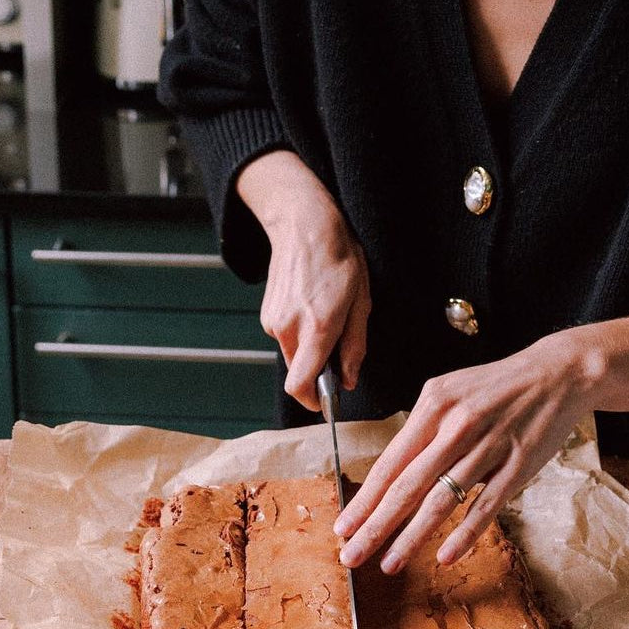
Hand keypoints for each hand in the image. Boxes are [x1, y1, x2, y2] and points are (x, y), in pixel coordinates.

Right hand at [238, 150, 370, 410]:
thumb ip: (355, 346)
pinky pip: (286, 338)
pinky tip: (311, 306)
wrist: (304, 225)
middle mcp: (289, 328)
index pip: (300, 385)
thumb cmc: (339, 259)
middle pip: (299, 373)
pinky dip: (300, 334)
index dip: (313, 401)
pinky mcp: (267, 315)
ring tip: (326, 315)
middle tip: (338, 344)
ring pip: (293, 355)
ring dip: (310, 349)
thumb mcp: (362, 301)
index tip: (326, 403)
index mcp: (317, 326)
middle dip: (318, 370)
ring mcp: (273, 321)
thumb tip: (348, 379)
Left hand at [333, 332, 596, 572]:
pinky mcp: (518, 464)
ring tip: (390, 563)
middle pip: (408, 485)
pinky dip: (464, 533)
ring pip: (442, 500)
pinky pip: (485, 505)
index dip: (365, 498)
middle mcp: (457, 424)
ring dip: (412, 536)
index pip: (391, 461)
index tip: (344, 526)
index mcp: (434, 404)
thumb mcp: (451, 392)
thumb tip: (395, 474)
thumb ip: (425, 430)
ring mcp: (489, 445)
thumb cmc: (498, 387)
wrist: (556, 373)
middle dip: (375, 525)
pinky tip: (445, 555)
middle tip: (352, 554)